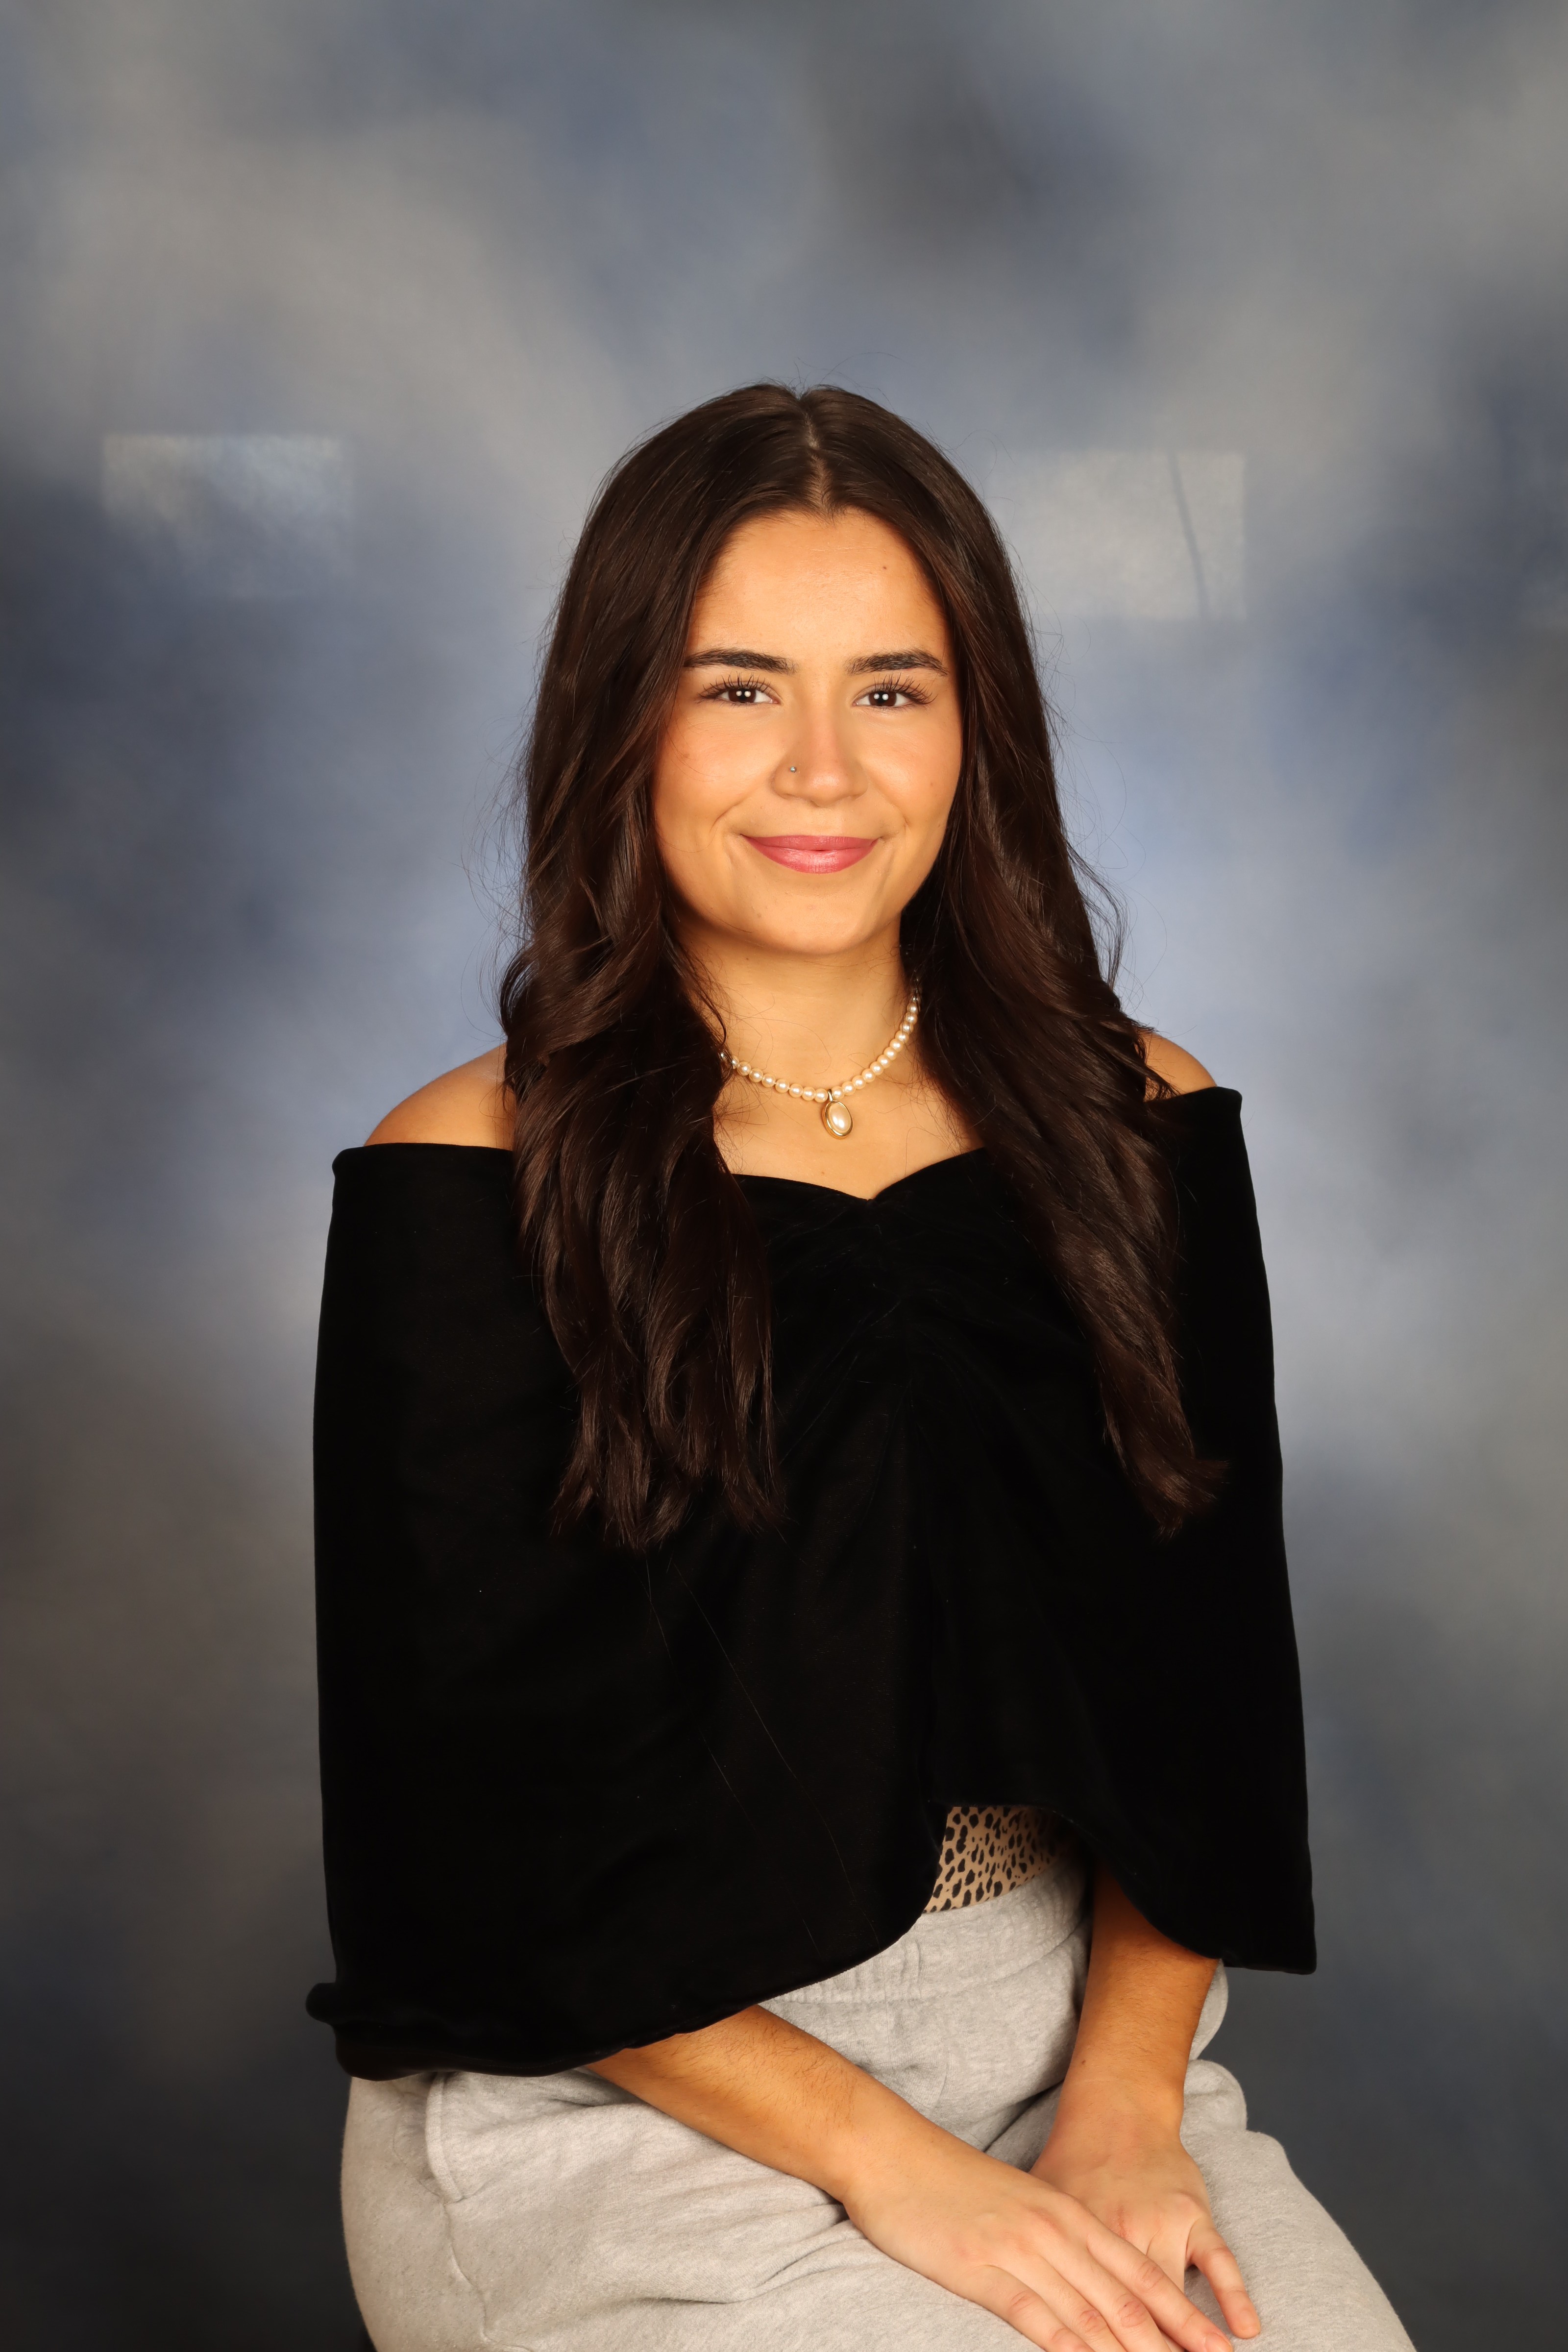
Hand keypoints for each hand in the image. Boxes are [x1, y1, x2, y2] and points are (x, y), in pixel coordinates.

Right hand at [842, 2117, 1238, 2351]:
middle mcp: (1054, 2230)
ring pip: (1090, 2312)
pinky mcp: (982, 2267)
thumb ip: (1051, 2241)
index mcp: (1066, 2214)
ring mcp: (1020, 2249)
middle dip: (1171, 2343)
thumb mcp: (1016, 2205)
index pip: (1138, 2274)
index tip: (1215, 2348)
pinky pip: (1034, 2314)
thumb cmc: (949, 2181)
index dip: (1181, 2315)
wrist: (892, 2151)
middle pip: (1126, 2299)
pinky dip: (1068, 2346)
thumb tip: (1080, 2285)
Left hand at [1032, 2100, 1258, 2341]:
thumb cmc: (1073, 2163)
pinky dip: (1233, 2293)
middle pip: (1131, 2311)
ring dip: (1187, 2337)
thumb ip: (1038, 2256)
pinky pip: (1218, 2257)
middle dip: (1144, 2351)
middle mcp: (1119, 2231)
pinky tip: (1246, 2328)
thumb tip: (1023, 2308)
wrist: (1116, 2111)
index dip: (1097, 2348)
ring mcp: (1160, 2221)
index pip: (1088, 2309)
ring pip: (1171, 2293)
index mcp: (1077, 2237)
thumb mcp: (1043, 2207)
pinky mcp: (1192, 2211)